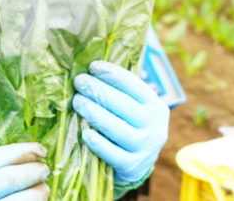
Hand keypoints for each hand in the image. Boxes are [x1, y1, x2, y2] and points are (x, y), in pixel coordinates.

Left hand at [72, 60, 169, 185]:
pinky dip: (98, 143)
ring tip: (77, 101)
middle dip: (99, 90)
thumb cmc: (128, 126)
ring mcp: (145, 148)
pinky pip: (113, 154)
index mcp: (156, 106)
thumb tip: (91, 68)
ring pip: (118, 129)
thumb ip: (119, 90)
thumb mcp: (133, 107)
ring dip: (95, 113)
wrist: (136, 164)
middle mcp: (154, 127)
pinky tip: (85, 133)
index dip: (112, 74)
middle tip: (79, 81)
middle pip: (124, 105)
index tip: (92, 66)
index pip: (134, 86)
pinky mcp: (132, 167)